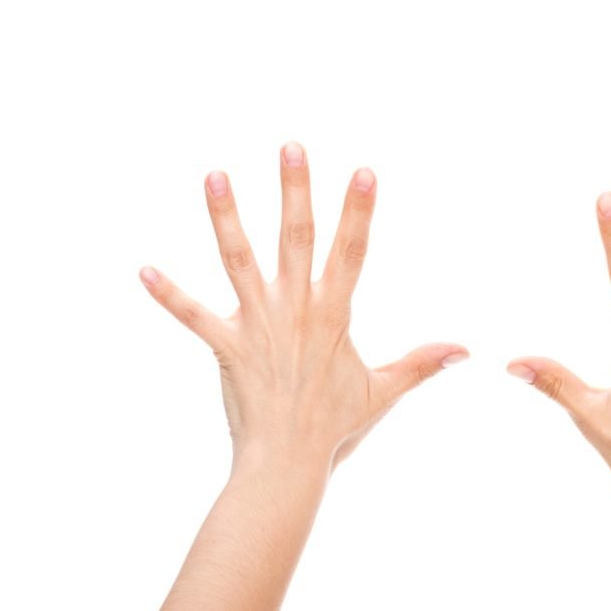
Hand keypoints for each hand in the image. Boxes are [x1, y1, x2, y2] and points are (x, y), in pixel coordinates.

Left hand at [140, 142, 468, 474]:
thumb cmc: (336, 428)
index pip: (352, 252)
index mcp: (333, 315)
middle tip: (290, 147)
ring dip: (226, 219)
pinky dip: (170, 295)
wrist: (289, 463)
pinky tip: (143, 271)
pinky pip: (194, 317)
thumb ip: (423, 363)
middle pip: (296, 239)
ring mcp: (258, 325)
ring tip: (215, 176)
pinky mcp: (226, 347)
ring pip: (240, 262)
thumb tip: (467, 350)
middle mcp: (296, 310)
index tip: (363, 172)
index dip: (359, 211)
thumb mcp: (385, 390)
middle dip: (294, 190)